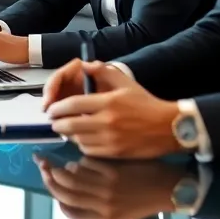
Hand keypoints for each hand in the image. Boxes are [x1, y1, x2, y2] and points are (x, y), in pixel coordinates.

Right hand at [35, 156, 186, 218]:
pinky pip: (88, 166)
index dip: (58, 201)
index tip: (52, 190)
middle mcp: (102, 205)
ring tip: (55, 163)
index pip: (71, 213)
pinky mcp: (113, 172)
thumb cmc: (144, 206)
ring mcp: (107, 188)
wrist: (166, 189)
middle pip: (66, 194)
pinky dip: (80, 162)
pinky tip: (78, 159)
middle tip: (43, 168)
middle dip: (50, 181)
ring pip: (73, 178)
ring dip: (61, 170)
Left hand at [46, 60, 182, 158]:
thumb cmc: (146, 104)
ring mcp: (110, 139)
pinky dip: (82, 145)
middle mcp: (107, 122)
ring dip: (69, 135)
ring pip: (78, 139)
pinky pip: (89, 150)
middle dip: (57, 123)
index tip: (51, 110)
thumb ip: (104, 72)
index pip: (73, 104)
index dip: (57, 108)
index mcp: (108, 102)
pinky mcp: (114, 153)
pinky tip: (84, 139)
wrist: (169, 127)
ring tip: (68, 129)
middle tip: (54, 122)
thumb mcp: (126, 83)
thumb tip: (85, 65)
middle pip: (70, 125)